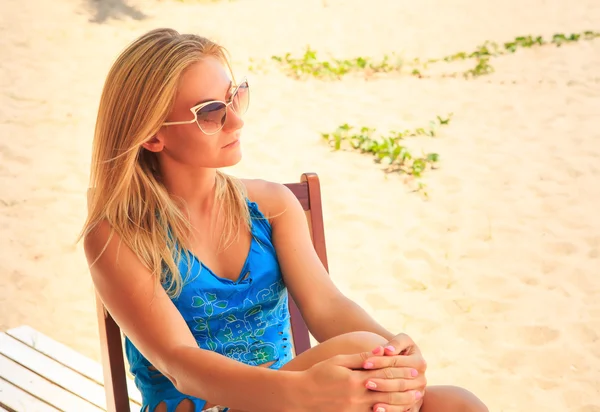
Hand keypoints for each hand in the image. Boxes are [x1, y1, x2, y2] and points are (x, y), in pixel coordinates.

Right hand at [299, 349, 422, 411]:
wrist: (301, 396)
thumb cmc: (319, 375)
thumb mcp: (339, 360)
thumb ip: (361, 357)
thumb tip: (381, 349)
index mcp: (356, 379)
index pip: (385, 374)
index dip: (401, 372)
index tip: (414, 370)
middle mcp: (358, 396)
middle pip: (389, 392)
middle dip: (406, 389)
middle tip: (420, 386)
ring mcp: (355, 410)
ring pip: (386, 408)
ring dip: (402, 404)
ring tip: (414, 400)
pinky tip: (397, 411)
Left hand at [372, 333, 427, 411]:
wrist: (403, 364)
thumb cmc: (399, 349)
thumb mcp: (402, 341)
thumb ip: (396, 343)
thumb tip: (387, 350)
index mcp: (419, 362)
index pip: (397, 362)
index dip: (380, 361)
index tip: (364, 363)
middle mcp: (421, 379)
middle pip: (400, 382)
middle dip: (382, 382)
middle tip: (366, 382)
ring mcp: (419, 393)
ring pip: (402, 398)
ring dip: (385, 399)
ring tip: (370, 398)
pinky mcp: (414, 405)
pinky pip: (402, 409)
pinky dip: (389, 409)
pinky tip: (376, 409)